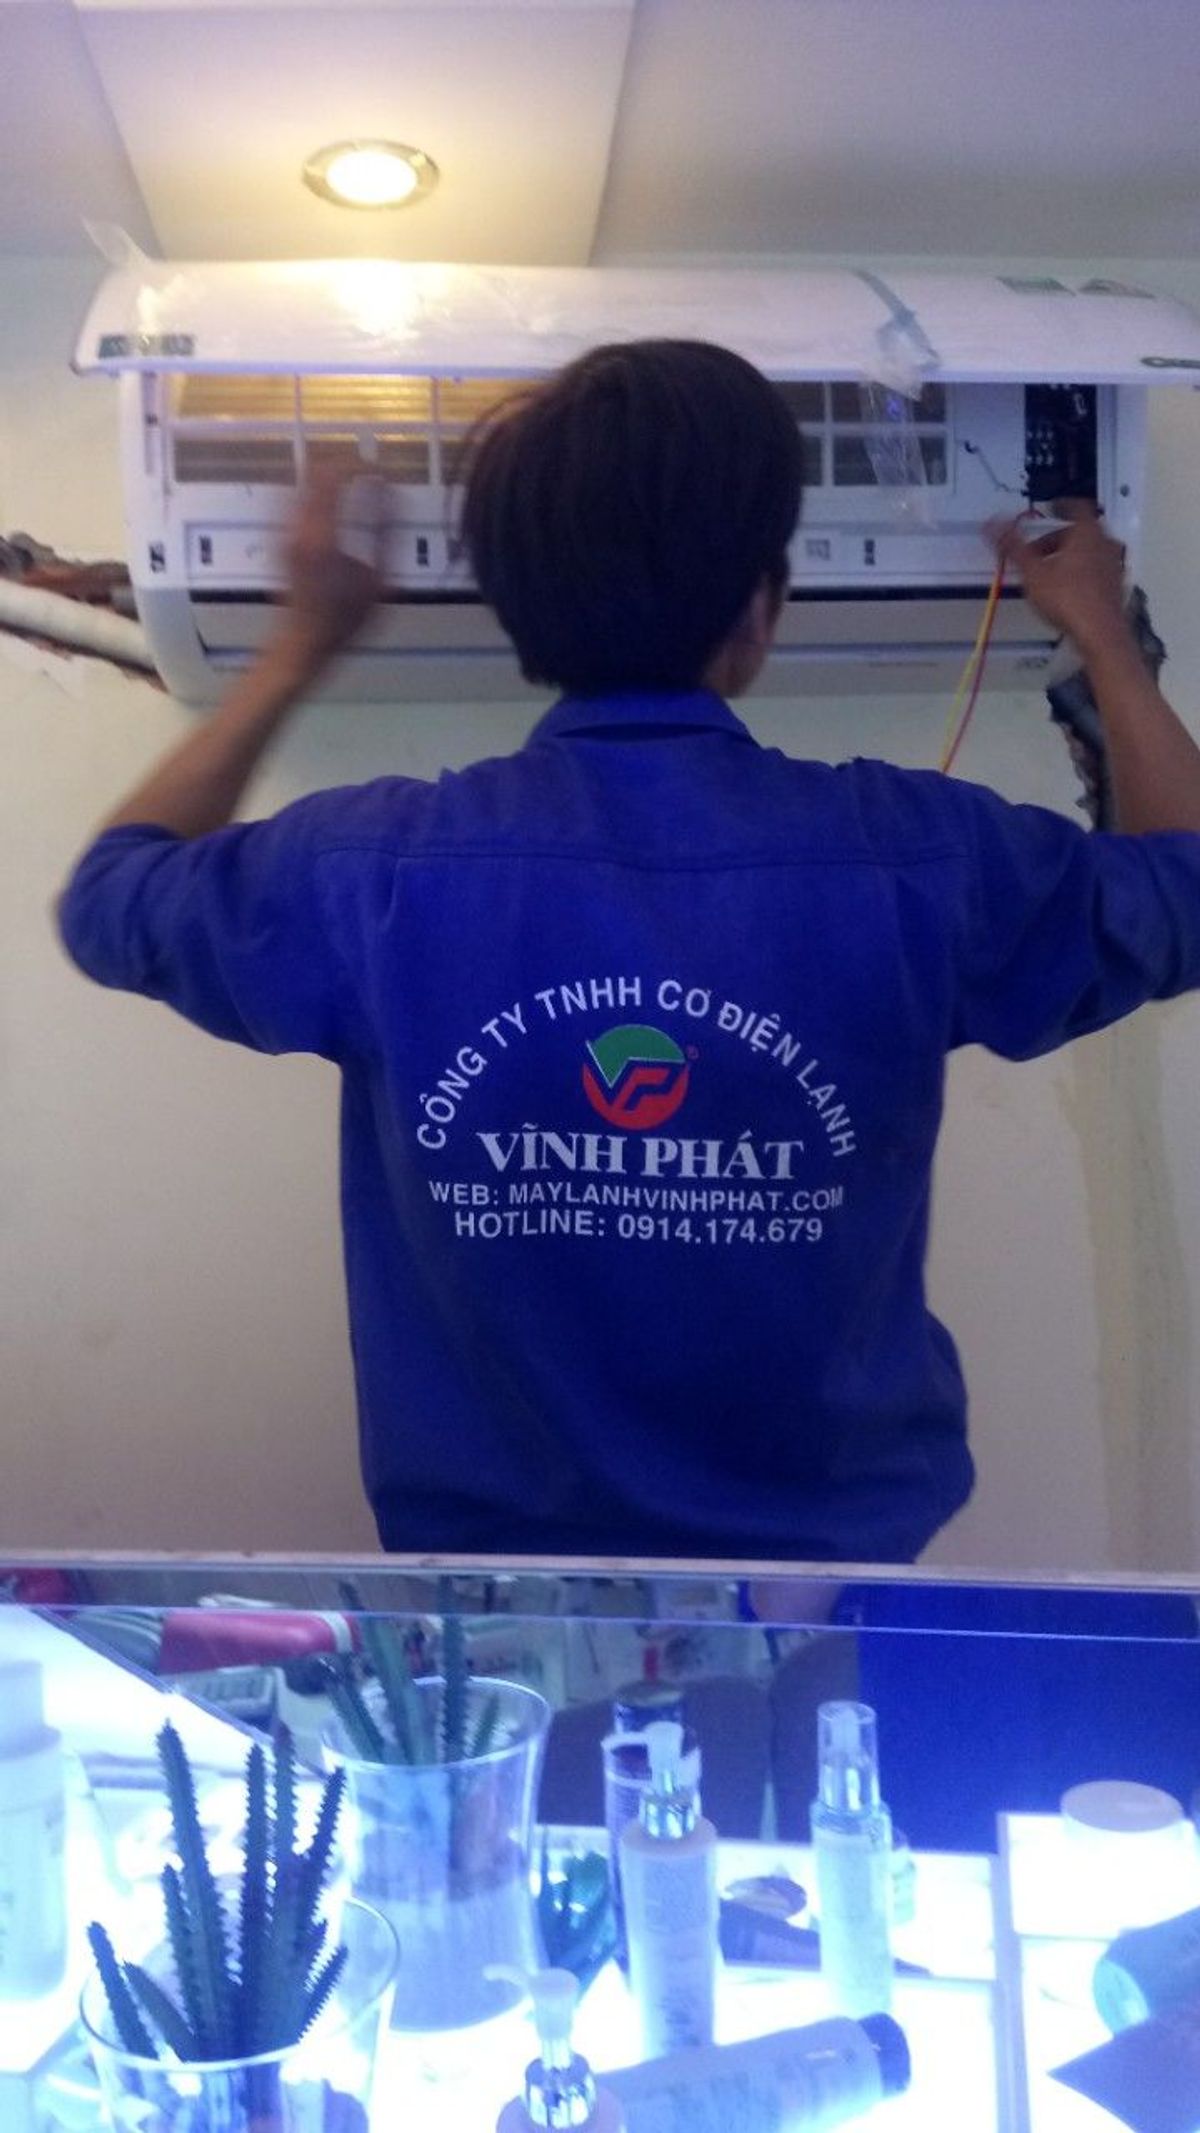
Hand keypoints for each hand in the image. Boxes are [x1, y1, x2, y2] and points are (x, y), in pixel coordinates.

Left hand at [271, 464, 388, 674]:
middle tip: (368, 472)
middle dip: (344, 463)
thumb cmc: (344, 620)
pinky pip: (294, 497)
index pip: (336, 475)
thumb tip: (396, 497)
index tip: (382, 472)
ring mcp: (284, 529)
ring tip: (353, 482)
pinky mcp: (279, 536)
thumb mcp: (378, 584)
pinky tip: (332, 502)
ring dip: (329, 475)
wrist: (301, 642)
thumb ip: (388, 537)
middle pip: (315, 469)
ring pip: (303, 480)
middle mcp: (297, 526)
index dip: (361, 465)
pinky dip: (315, 490)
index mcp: (323, 536)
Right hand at [987, 501, 1130, 656]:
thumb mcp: (1032, 572)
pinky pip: (1097, 570)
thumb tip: (993, 523)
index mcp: (1087, 532)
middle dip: (1060, 538)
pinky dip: (1083, 572)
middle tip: (1039, 550)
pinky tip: (1069, 589)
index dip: (1063, 505)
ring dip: (1072, 555)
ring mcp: (1114, 565)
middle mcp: (1105, 543)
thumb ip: (1013, 547)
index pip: (1077, 507)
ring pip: (1091, 551)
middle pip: (1082, 532)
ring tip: (1051, 570)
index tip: (1051, 508)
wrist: (1100, 633)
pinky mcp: (1116, 586)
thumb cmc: (1067, 598)